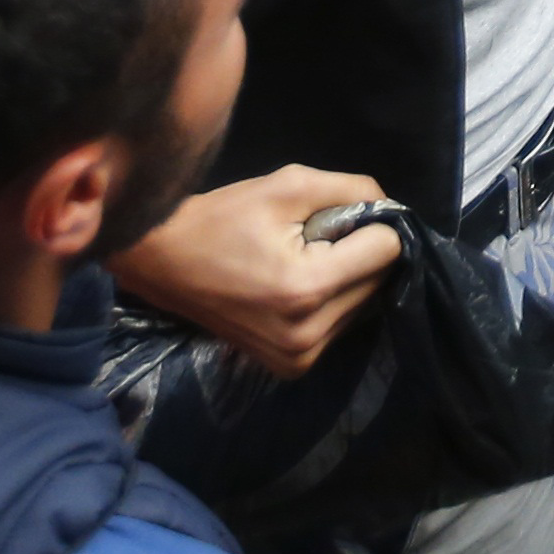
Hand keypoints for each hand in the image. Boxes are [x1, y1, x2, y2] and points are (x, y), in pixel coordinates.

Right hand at [114, 164, 405, 378]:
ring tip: (299, 261)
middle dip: (357, 252)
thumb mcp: (287, 185)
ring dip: (345, 279)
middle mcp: (309, 335)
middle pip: (378, 280)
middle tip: (311, 238)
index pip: (387, 250)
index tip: (337, 216)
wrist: (162, 262)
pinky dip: (329, 302)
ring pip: (362, 305)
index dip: (371, 224)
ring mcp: (300, 359)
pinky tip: (294, 286)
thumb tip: (391, 208)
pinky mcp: (292, 368)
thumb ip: (351, 190)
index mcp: (308, 289)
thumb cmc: (221, 218)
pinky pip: (339, 326)